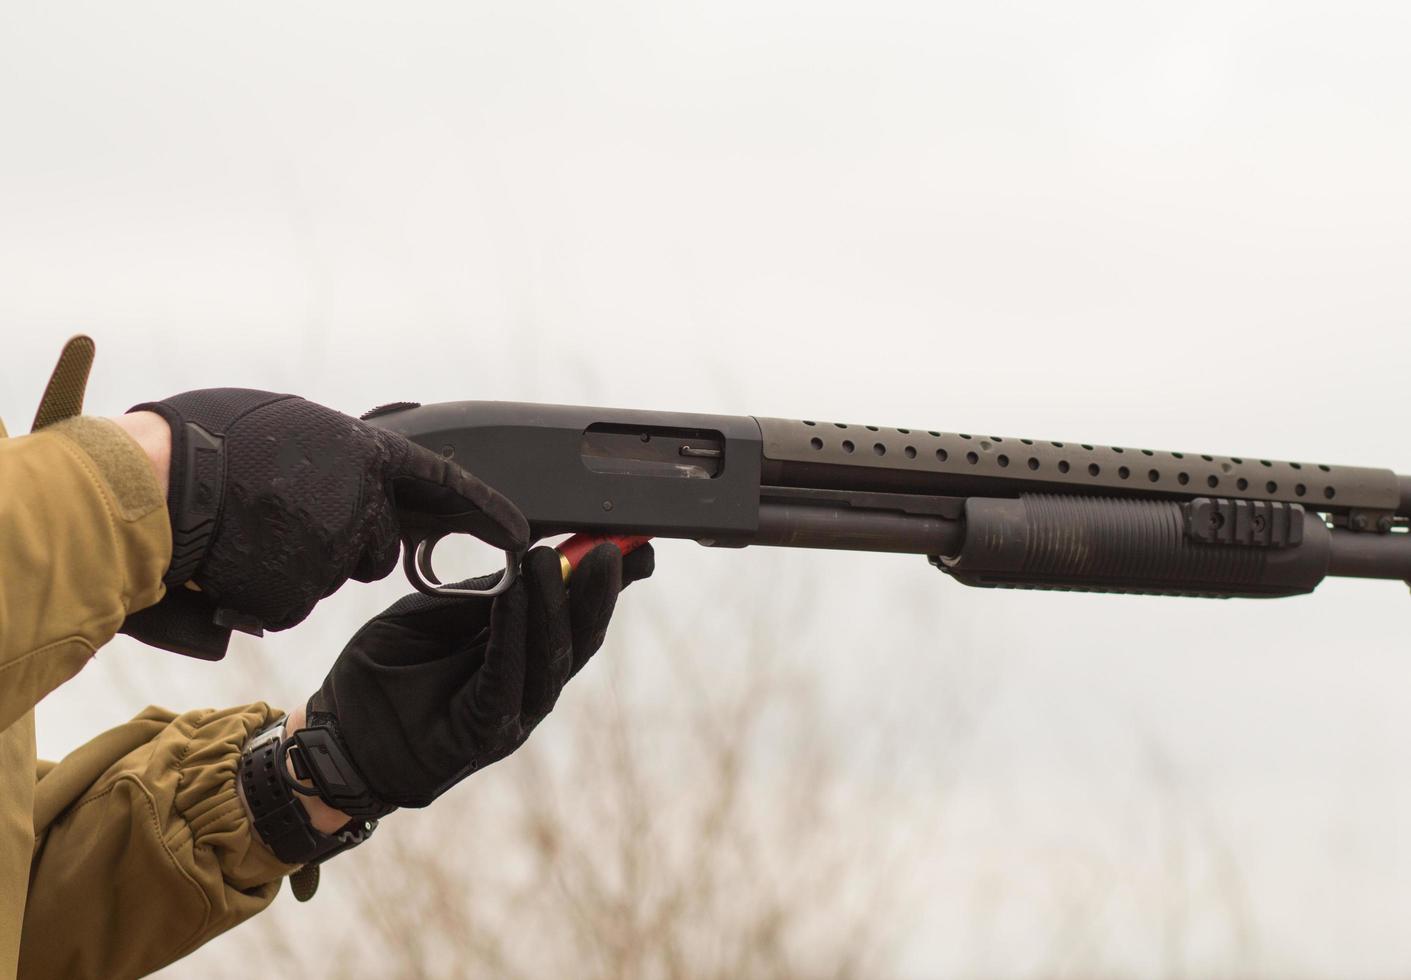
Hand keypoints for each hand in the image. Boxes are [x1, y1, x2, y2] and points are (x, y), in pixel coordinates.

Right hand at [130, 389, 527, 631]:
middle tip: (289, 516)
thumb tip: (352, 457)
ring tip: (249, 529)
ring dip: (302, 561)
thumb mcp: (288, 423)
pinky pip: (292, 600)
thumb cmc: (206, 439)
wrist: (152, 484)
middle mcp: (361, 502)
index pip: (446, 483)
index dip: (484, 509)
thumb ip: (336, 449)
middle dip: (348, 540)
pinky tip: (236, 559)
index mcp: (363, 452)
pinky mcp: (302, 592)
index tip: (520, 531)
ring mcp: (333, 550)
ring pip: (334, 570)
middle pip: (380, 544)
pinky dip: (266, 588)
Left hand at [302, 541, 654, 810]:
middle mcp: (526, 692)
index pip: (573, 621)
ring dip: (561, 606)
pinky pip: (508, 676)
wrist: (332, 739)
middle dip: (598, 591)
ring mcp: (510, 718)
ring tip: (561, 557)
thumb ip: (478, 599)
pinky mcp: (482, 734)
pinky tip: (519, 591)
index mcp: (518, 663)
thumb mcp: (429, 619)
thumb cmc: (380, 677)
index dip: (603, 586)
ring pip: (553, 660)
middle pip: (578, 640)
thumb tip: (527, 558)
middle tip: (611, 545)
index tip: (630, 547)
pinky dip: (516, 631)